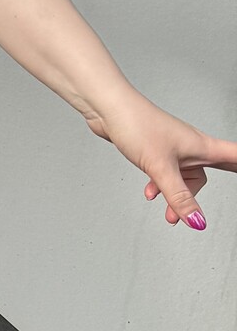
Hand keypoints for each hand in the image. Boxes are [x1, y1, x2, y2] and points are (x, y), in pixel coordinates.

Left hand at [84, 92, 236, 229]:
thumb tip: (197, 220)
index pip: (236, 157)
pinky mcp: (157, 150)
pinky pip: (167, 173)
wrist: (108, 109)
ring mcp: (174, 148)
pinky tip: (150, 193)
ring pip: (185, 177)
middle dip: (214, 191)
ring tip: (169, 215)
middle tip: (223, 201)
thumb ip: (179, 197)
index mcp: (202, 147)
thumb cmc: (137, 124)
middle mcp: (192, 146)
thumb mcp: (161, 168)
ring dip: (177, 196)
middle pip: (213, 170)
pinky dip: (161, 186)